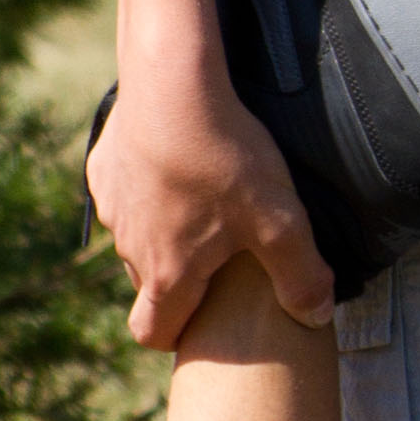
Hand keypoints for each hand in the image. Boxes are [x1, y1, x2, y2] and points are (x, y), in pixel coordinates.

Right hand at [87, 52, 334, 347]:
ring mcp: (111, 207)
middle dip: (179, 280)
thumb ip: (300, 274)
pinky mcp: (104, 169)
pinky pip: (126, 194)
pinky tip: (179, 161)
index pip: (152, 331)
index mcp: (167, 272)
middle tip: (221, 255)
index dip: (178, 335)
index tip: (205, 321)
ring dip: (164, 231)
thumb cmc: (224, 157)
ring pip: (137, 237)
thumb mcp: (279, 220)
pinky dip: (149, 189)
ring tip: (205, 200)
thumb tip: (315, 316)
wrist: (170, 84)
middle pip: (149, 284)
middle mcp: (129, 247)